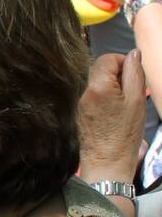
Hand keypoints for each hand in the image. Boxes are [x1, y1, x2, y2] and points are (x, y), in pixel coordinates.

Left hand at [79, 51, 146, 181]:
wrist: (107, 162)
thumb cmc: (125, 133)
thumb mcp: (137, 100)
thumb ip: (135, 73)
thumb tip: (133, 54)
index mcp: (97, 87)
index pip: (106, 59)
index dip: (122, 61)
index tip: (134, 74)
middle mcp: (83, 93)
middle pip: (99, 69)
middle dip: (118, 73)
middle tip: (132, 89)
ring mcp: (79, 103)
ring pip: (96, 83)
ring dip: (112, 85)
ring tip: (125, 102)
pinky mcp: (80, 113)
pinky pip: (93, 96)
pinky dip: (105, 97)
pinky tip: (115, 112)